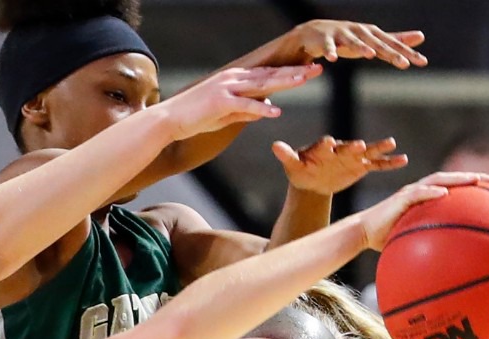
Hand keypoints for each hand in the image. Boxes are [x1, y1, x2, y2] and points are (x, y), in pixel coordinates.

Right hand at [165, 66, 320, 139]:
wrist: (170, 119)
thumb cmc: (196, 118)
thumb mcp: (226, 114)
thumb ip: (247, 110)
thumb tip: (266, 108)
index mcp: (236, 80)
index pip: (268, 74)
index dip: (290, 72)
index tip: (309, 70)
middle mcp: (233, 79)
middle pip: (271, 75)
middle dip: (295, 72)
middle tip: (318, 69)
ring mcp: (227, 89)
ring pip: (262, 85)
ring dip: (284, 82)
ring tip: (304, 80)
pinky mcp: (220, 103)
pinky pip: (245, 105)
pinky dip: (261, 109)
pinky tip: (276, 112)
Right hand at [269, 20, 426, 69]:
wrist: (316, 33)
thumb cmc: (349, 39)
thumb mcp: (374, 40)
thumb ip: (396, 40)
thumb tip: (421, 36)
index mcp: (374, 34)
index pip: (393, 44)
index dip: (408, 53)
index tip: (422, 62)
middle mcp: (361, 32)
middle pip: (377, 43)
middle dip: (390, 53)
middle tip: (405, 64)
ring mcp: (343, 34)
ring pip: (353, 42)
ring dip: (361, 47)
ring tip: (370, 55)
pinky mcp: (325, 40)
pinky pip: (328, 46)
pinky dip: (330, 51)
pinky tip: (332, 59)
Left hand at [273, 135, 406, 194]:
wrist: (313, 181)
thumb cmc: (301, 170)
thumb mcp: (292, 165)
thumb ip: (287, 155)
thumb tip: (274, 145)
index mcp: (321, 148)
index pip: (323, 145)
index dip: (325, 144)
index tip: (328, 142)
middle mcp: (340, 149)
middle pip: (347, 147)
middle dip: (353, 147)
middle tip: (359, 145)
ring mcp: (352, 157)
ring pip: (367, 152)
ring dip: (377, 148)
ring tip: (391, 143)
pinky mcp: (361, 167)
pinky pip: (377, 165)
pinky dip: (389, 163)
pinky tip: (403, 160)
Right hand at [358, 172, 488, 250]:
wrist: (362, 233)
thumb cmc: (387, 239)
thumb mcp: (413, 240)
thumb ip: (431, 243)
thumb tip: (451, 263)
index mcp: (426, 198)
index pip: (455, 187)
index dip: (475, 185)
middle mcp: (421, 190)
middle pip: (452, 179)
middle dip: (475, 178)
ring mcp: (410, 192)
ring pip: (438, 180)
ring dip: (457, 179)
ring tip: (475, 180)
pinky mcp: (400, 198)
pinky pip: (418, 194)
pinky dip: (431, 192)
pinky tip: (445, 194)